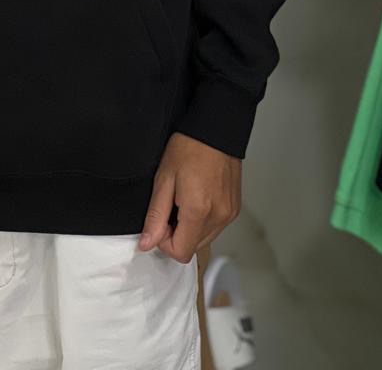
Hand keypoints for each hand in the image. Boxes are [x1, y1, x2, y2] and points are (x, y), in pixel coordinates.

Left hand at [138, 131, 240, 262]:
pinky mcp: (234, 209)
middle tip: (171, 205)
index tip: (160, 220)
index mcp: (199, 211)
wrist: (216, 130)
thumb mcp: (164, 179)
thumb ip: (155, 216)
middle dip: (177, 234)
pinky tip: (198, 197)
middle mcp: (219, 217)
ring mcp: (229, 214)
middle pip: (192, 247)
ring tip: (184, 199)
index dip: (164, 242)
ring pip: (204, 239)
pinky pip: (216, 228)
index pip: (180, 252)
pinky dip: (203, 221)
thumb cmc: (189, 147)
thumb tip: (146, 243)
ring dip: (190, 228)